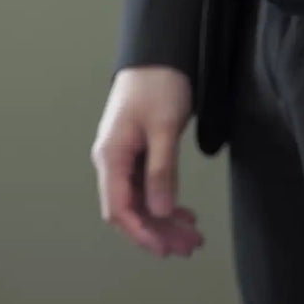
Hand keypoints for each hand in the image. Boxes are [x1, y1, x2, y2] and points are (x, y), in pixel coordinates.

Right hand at [90, 66, 202, 257]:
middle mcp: (113, 161)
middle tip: (190, 247)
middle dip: (159, 232)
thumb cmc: (158, 84)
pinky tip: (184, 214)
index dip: (142, 233)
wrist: (159, 55)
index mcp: (111, 156)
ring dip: (165, 221)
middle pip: (132, 210)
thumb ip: (162, 170)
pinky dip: (166, 203)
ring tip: (192, 237)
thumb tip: (161, 211)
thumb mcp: (163, 127)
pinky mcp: (139, 154)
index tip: (165, 249)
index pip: (119, 209)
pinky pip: (149, 188)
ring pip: (142, 202)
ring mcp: (125, 159)